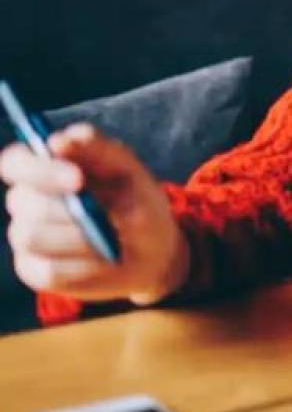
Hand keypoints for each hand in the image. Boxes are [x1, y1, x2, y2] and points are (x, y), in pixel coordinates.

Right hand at [2, 124, 189, 304]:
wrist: (155, 250)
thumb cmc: (137, 202)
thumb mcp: (129, 171)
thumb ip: (97, 149)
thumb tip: (59, 141)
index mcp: (45, 169)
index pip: (15, 161)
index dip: (39, 169)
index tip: (78, 179)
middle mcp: (28, 202)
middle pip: (21, 200)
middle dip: (66, 207)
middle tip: (106, 216)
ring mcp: (27, 237)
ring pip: (32, 236)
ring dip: (78, 237)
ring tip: (112, 238)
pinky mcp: (35, 271)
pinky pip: (47, 269)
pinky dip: (83, 265)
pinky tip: (104, 259)